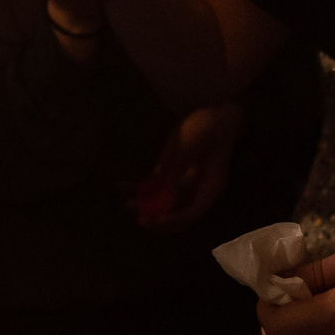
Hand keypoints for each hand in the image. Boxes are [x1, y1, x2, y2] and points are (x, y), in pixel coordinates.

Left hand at [128, 104, 243, 230]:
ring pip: (162, 204)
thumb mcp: (194, 141)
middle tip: (140, 220)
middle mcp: (196, 190)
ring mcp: (182, 183)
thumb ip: (178, 162)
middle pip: (177, 215)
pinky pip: (153, 187)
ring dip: (145, 206)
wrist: (212, 114)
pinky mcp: (170, 173)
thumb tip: (162, 180)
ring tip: (127, 204)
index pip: (193, 212)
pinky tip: (122, 186)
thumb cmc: (209, 126)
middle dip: (158, 219)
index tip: (156, 220)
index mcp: (210, 188)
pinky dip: (139, 189)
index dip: (175, 219)